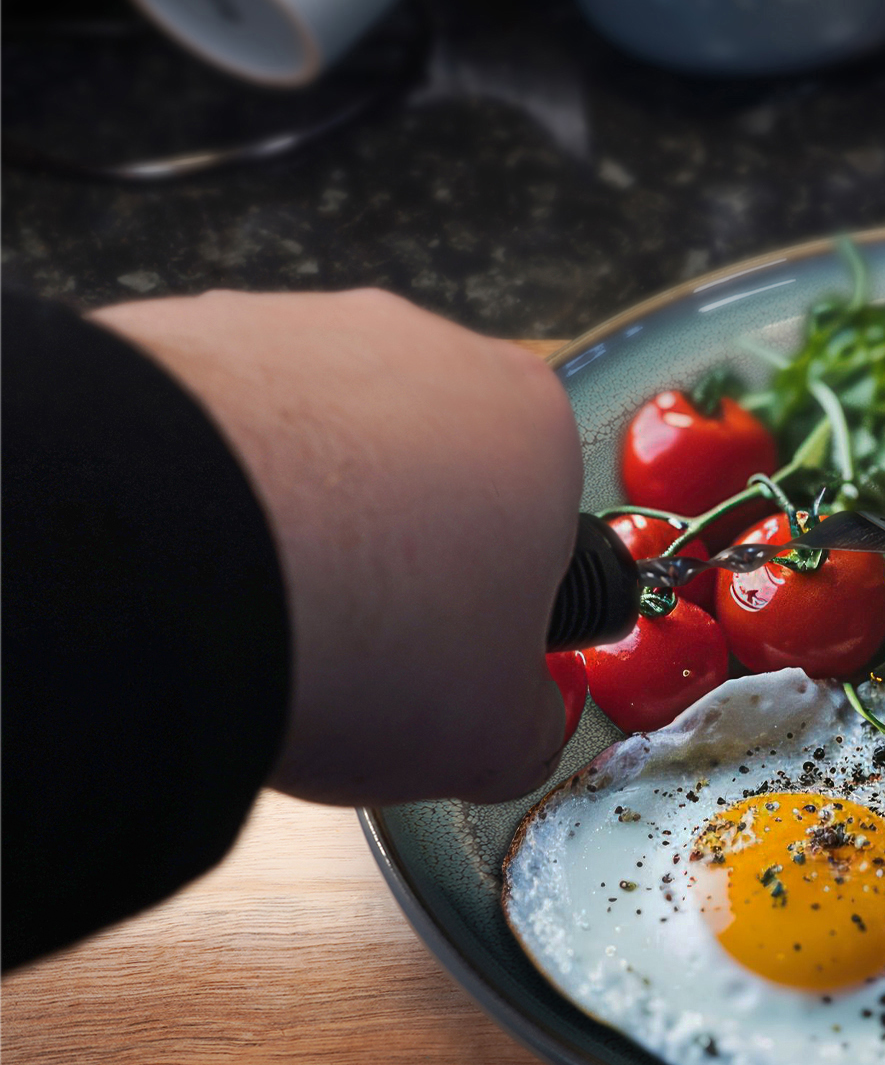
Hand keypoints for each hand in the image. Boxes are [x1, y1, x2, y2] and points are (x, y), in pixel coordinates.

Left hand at [94, 289, 582, 802]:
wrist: (166, 571)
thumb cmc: (350, 624)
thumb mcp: (497, 734)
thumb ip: (528, 719)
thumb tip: (513, 725)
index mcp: (533, 424)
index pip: (538, 517)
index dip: (492, 602)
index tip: (452, 655)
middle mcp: (425, 349)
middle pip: (424, 467)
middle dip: (390, 549)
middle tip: (351, 644)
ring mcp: (296, 330)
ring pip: (308, 444)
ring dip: (292, 521)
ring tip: (255, 618)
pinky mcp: (179, 335)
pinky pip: (204, 432)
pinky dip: (197, 497)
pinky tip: (185, 576)